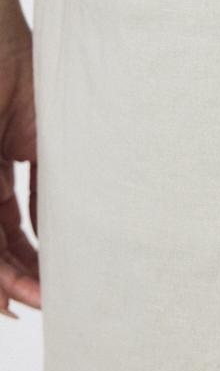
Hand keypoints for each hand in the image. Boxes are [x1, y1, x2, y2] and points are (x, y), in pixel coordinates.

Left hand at [0, 0, 38, 318]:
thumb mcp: (46, 135)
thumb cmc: (26, 65)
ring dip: (4, 278)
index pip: (14, 226)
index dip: (34, 259)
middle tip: (43, 305)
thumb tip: (62, 232)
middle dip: (18, 279)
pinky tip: (9, 283)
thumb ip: (50, 180)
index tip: (59, 285)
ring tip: (28, 303)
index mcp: (1, 162)